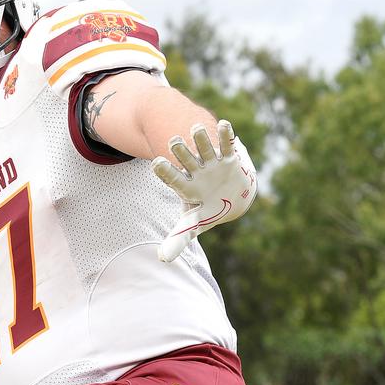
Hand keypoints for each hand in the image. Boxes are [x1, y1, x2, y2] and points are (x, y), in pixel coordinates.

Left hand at [152, 120, 257, 262]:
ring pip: (204, 148)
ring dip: (201, 138)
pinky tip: (223, 125)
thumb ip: (178, 239)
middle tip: (174, 141)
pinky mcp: (228, 158)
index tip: (156, 162)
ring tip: (196, 127)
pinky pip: (226, 145)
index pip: (173, 178)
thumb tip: (162, 259)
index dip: (165, 171)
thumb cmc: (206, 210)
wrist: (227, 195)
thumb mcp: (192, 224)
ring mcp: (212, 163)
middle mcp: (196, 171)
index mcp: (185, 186)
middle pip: (186, 159)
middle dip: (181, 151)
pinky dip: (226, 135)